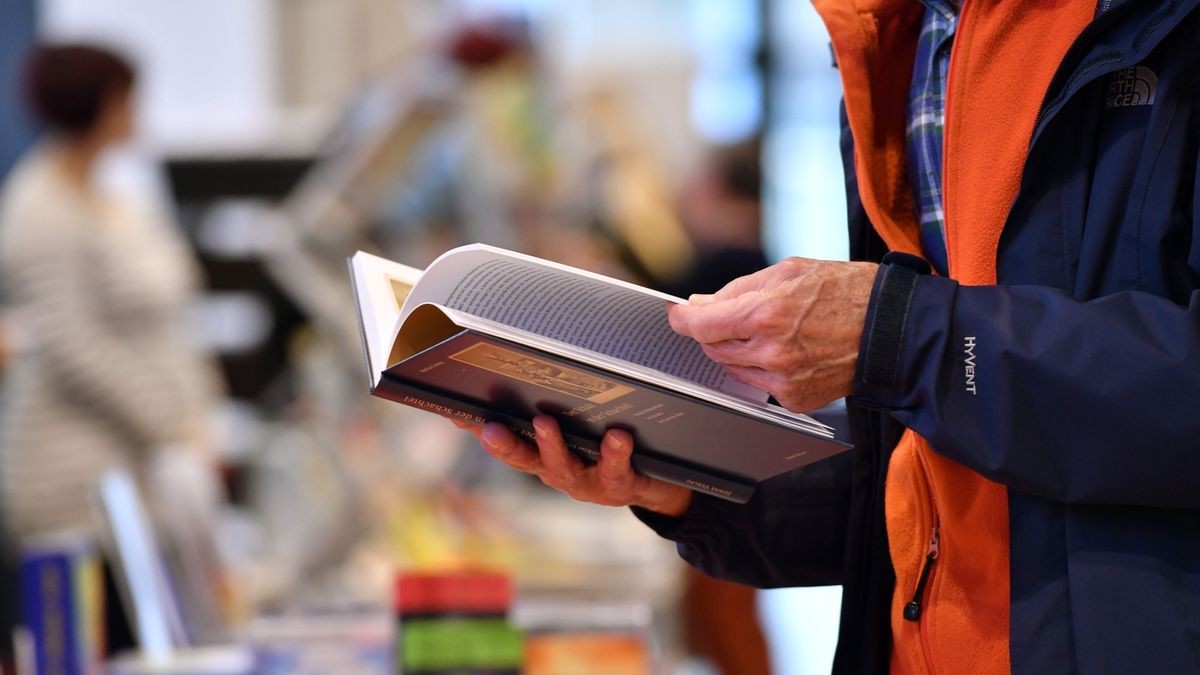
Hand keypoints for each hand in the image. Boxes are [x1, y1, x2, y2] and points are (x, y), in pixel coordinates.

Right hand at [456, 415, 692, 516]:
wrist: (661, 482)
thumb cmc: (610, 443)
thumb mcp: (580, 424)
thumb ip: (549, 403)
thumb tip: (524, 364)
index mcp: (543, 453)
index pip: (503, 439)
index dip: (476, 428)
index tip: (454, 413)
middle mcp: (558, 470)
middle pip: (524, 459)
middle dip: (505, 445)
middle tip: (488, 429)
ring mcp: (588, 481)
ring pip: (564, 467)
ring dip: (552, 447)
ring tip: (545, 423)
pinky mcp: (621, 485)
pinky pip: (617, 471)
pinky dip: (615, 454)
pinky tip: (618, 436)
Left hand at [668, 257, 877, 411]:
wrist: (893, 330)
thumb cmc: (847, 292)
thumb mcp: (790, 271)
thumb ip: (738, 289)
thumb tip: (700, 304)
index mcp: (766, 313)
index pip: (701, 325)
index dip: (683, 319)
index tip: (676, 314)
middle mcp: (771, 351)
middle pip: (712, 347)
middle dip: (714, 330)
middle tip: (735, 315)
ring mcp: (783, 380)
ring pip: (732, 367)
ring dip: (737, 349)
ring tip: (769, 330)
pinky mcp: (795, 399)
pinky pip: (758, 385)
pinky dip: (761, 368)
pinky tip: (787, 351)